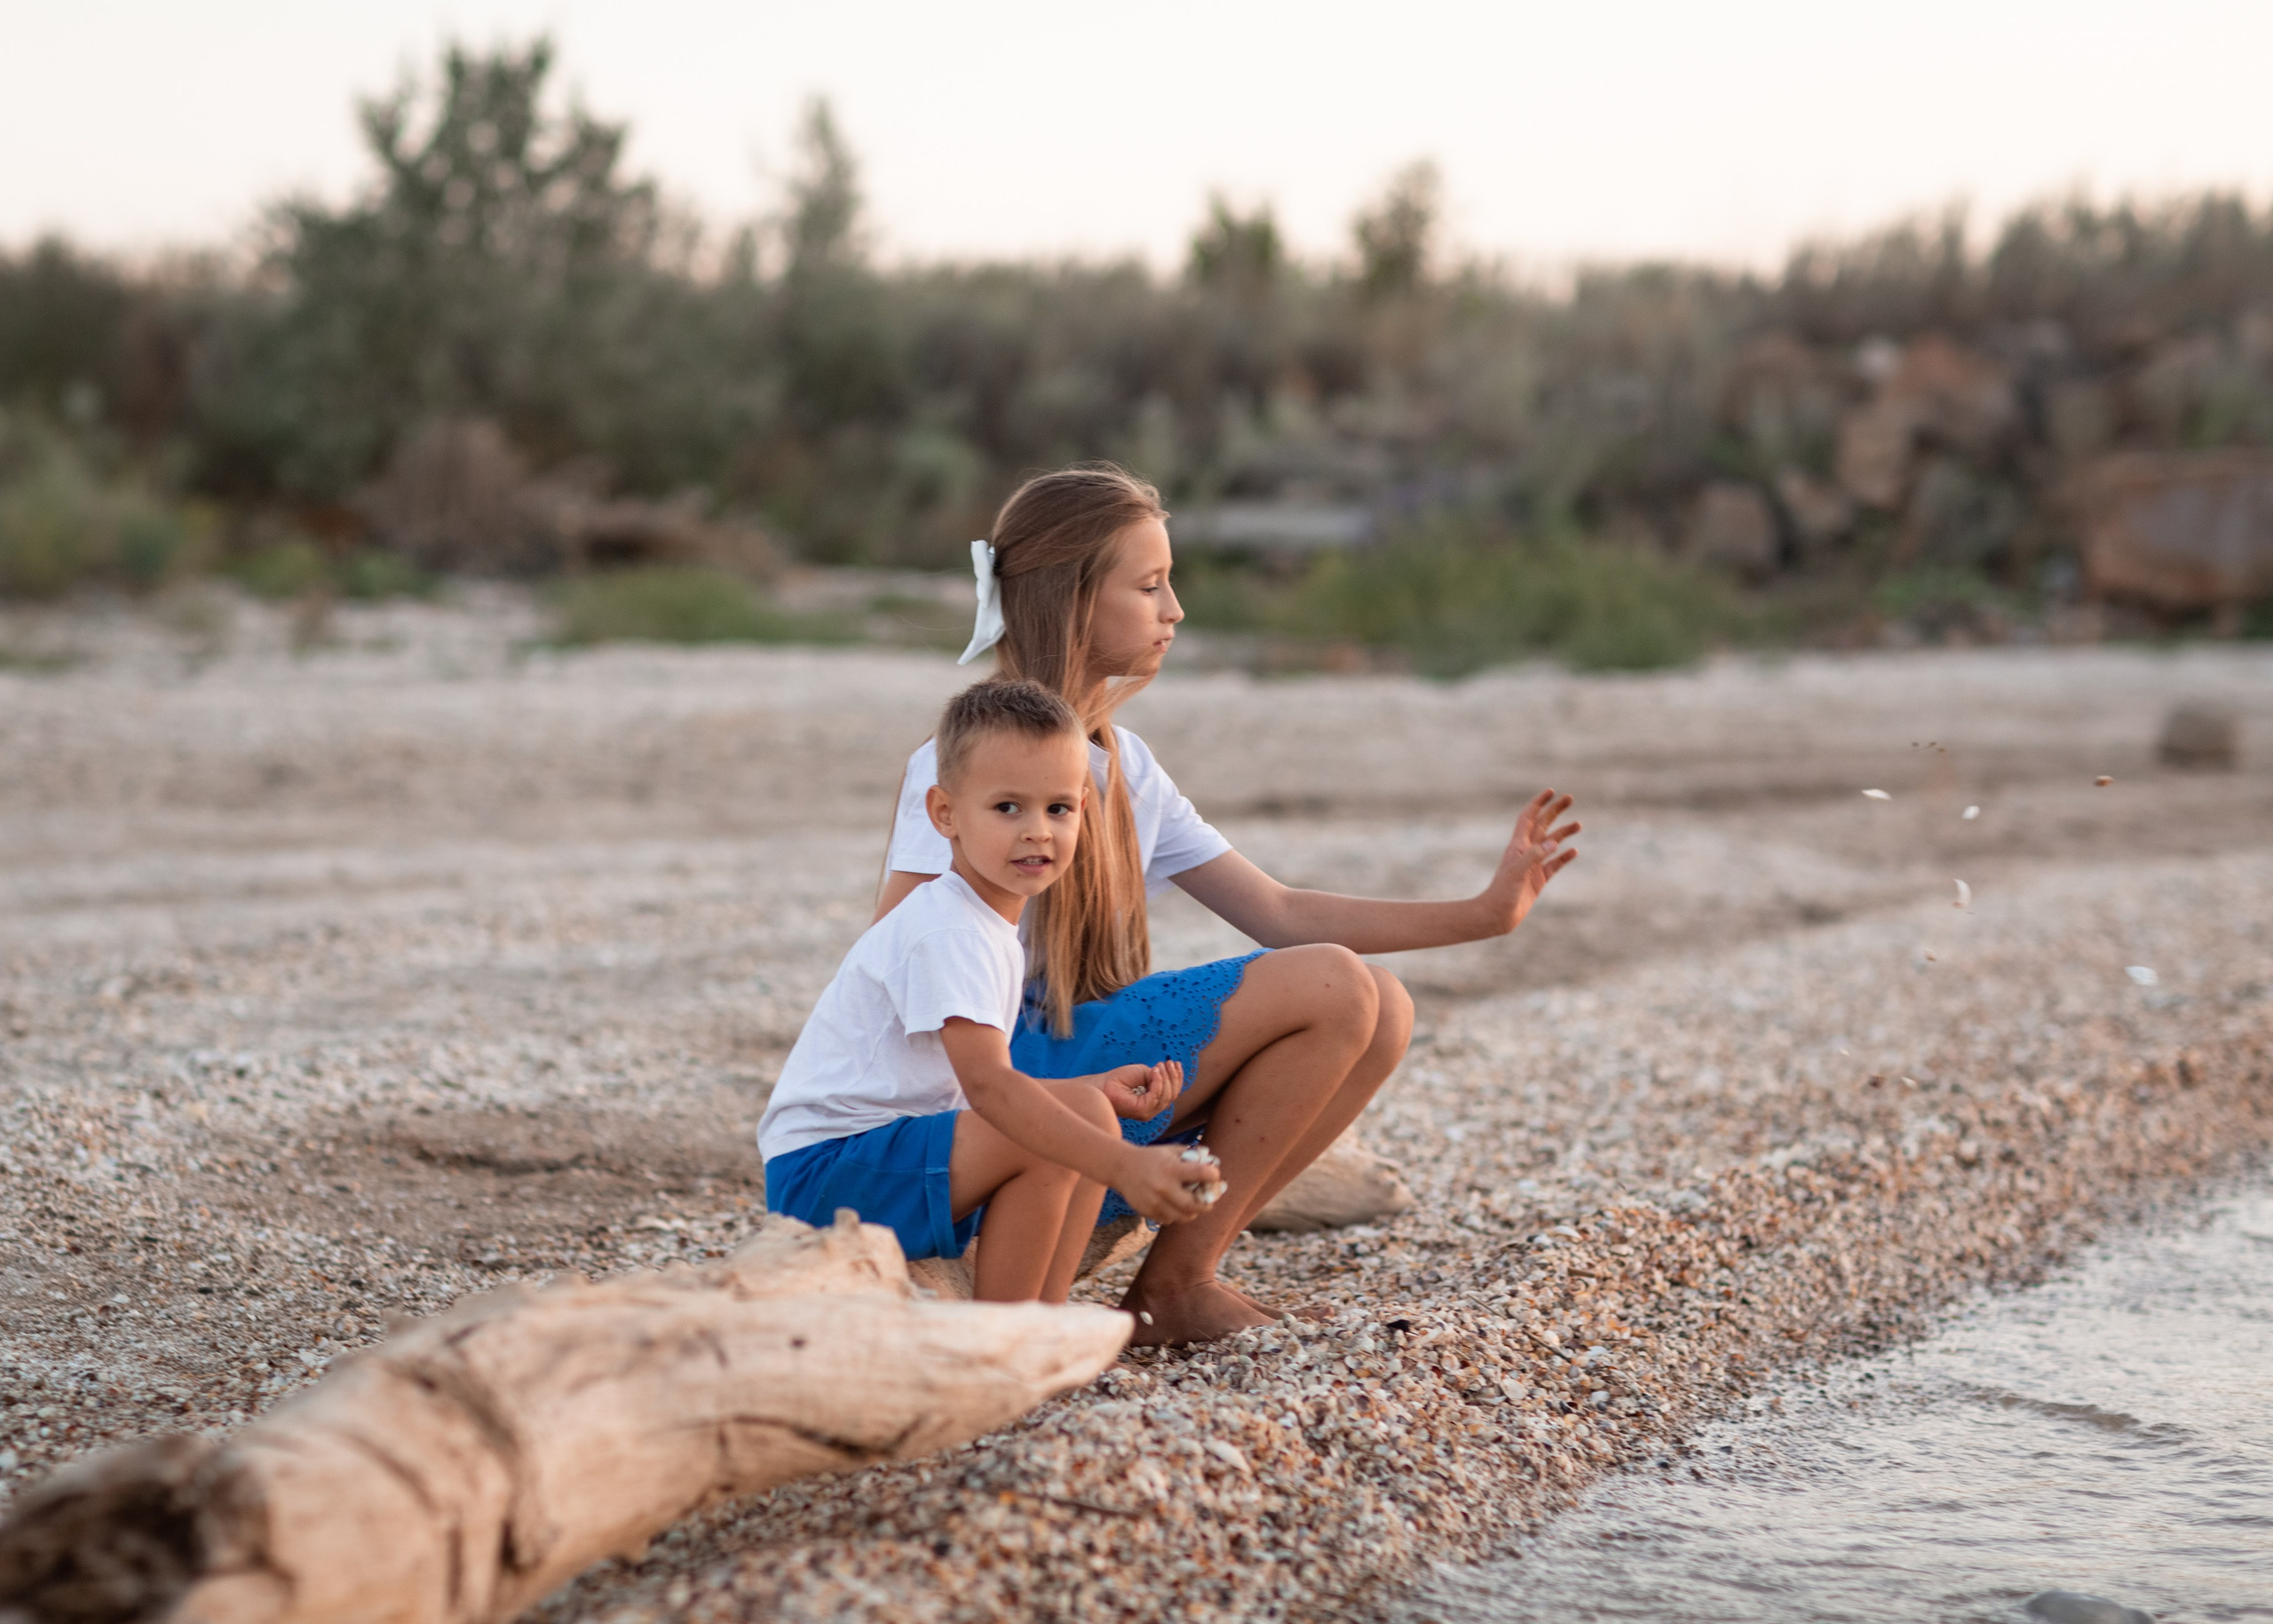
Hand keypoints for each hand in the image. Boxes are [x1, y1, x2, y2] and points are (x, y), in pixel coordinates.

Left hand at [1098, 1059, 1181, 1119]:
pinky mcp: (1142, 1111)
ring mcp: (1148, 1112)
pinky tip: (1154, 1071)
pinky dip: (1158, 1082)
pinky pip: (1156, 1096)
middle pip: (1173, 1095)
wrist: (1103, 1085)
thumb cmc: (1120, 1079)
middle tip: (1167, 1062)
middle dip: (1173, 1077)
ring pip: (1167, 1096)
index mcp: (1153, 1102)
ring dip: (1166, 1078)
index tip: (1176, 1063)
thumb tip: (1169, 1075)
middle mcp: (1152, 1110)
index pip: (1173, 1093)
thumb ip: (1158, 1076)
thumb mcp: (1144, 1074)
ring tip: (1158, 1066)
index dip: (1177, 1078)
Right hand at [1114, 1143, 1221, 1224]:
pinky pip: (1169, 1220)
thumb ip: (1192, 1154)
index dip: (1214, 1175)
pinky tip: (1175, 1206)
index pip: (1202, 1174)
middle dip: (1207, 1205)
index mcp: (1171, 1168)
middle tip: (1210, 1203)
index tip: (1215, 1177)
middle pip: (1195, 1205)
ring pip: (1183, 1216)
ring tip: (1194, 1206)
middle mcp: (1163, 1187)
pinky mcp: (1148, 1212)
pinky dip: (1176, 1215)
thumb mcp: (1170, 1150)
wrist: (1121, 1167)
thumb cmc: (1151, 1157)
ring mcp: (1155, 1202)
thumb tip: (1213, 1161)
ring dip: (1192, 1212)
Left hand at [1476, 789, 1579, 936]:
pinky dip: (1564, 857)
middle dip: (1555, 811)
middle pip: (1542, 826)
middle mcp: (1526, 853)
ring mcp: (1533, 866)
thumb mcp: (1517, 872)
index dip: (1538, 803)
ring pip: (1551, 844)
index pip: (1528, 818)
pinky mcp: (1538, 880)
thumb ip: (1534, 856)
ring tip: (1579, 824)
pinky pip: (1554, 865)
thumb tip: (1555, 842)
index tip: (1551, 791)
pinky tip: (1574, 851)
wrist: (1497, 916)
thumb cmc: (1502, 893)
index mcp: (1518, 846)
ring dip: (1563, 832)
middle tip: (1570, 798)